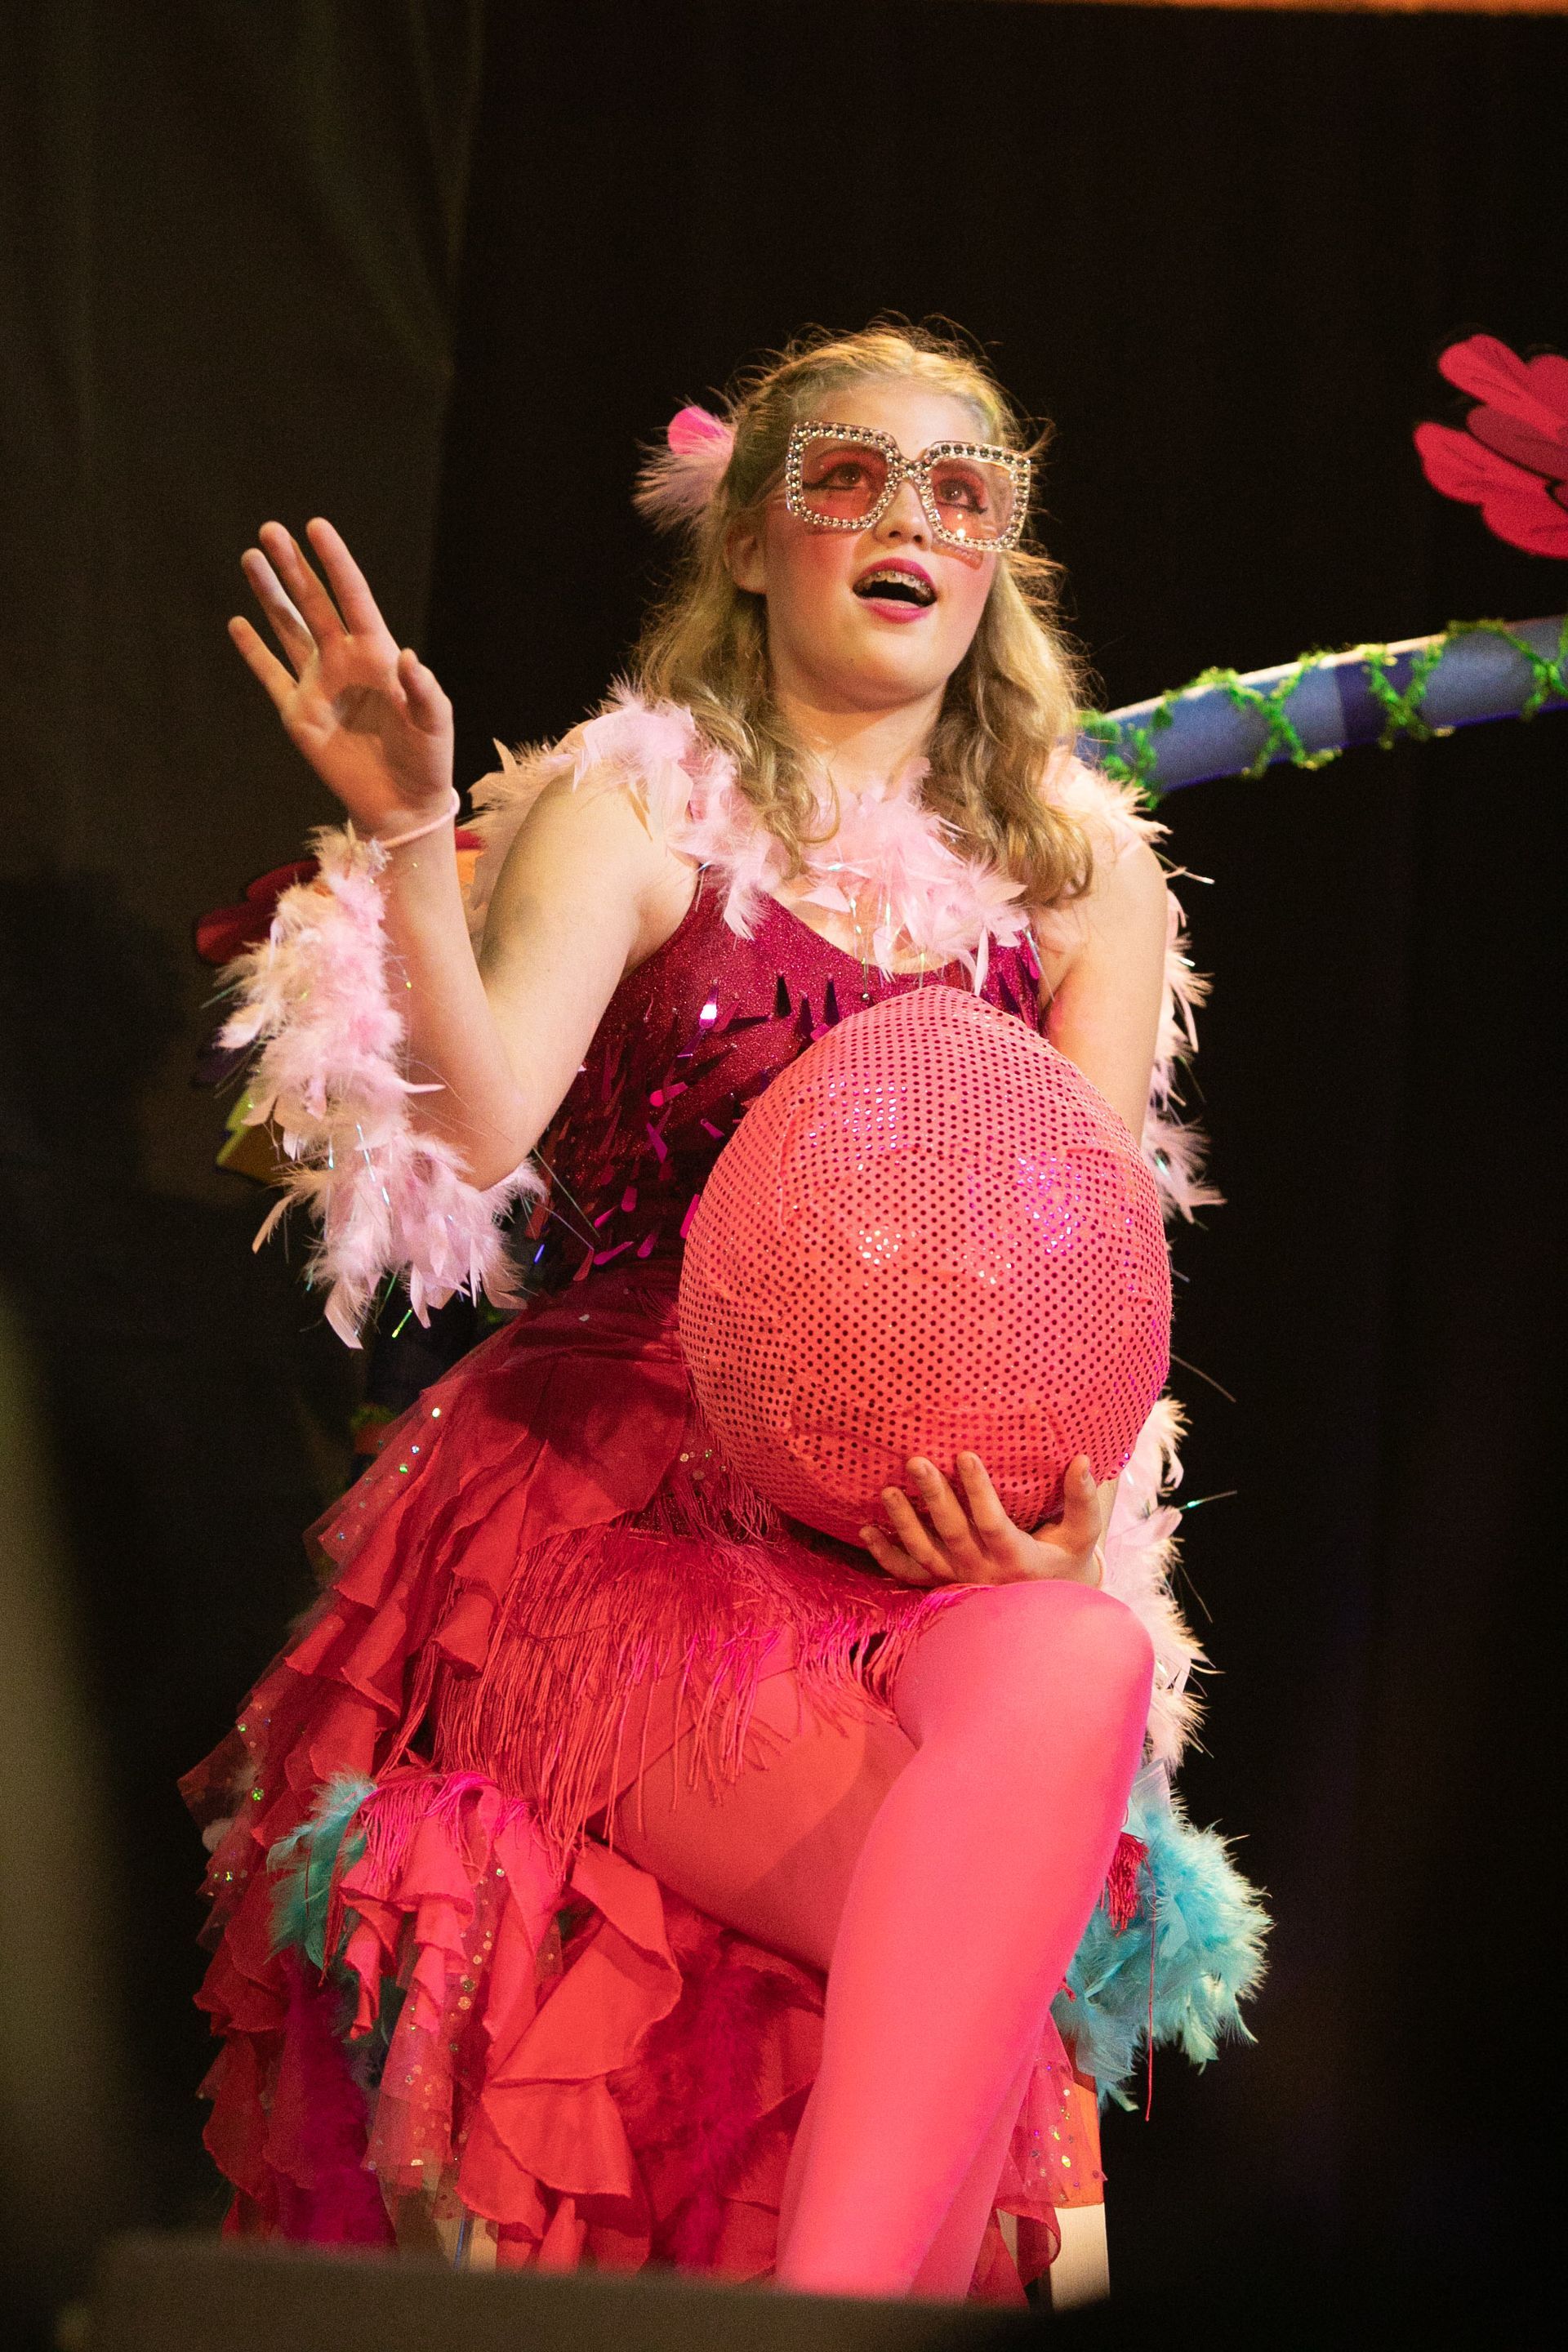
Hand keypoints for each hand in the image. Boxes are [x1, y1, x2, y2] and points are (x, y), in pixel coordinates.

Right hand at [229, 517, 452, 835]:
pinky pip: (271, 676)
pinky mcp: (299, 715)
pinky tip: (238, 623)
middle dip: (292, 568)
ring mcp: (318, 685)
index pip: (353, 597)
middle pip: (313, 604)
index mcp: (377, 655)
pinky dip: (254, 652)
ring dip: (269, 596)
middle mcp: (344, 662)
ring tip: (251, 558)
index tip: (315, 527)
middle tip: (269, 530)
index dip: (335, 562)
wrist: (403, 803)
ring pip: (287, 630)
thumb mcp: (435, 723)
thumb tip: (407, 657)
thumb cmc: (427, 759)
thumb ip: (424, 690)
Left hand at [860, 1452, 1107, 1588]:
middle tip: (916, 1460)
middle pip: (953, 1532)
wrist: (1047, 1613)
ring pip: (925, 1553)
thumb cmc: (1064, 1562)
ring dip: (904, 1522)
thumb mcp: (1081, 1535)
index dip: (978, 1490)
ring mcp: (959, 1579)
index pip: (993, 1521)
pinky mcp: (942, 1585)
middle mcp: (983, 1570)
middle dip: (934, 1496)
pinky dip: (885, 1555)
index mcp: (1016, 1557)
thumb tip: (1083, 1459)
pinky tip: (865, 1531)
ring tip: (888, 1490)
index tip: (965, 1454)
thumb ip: (1081, 1500)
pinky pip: (909, 1573)